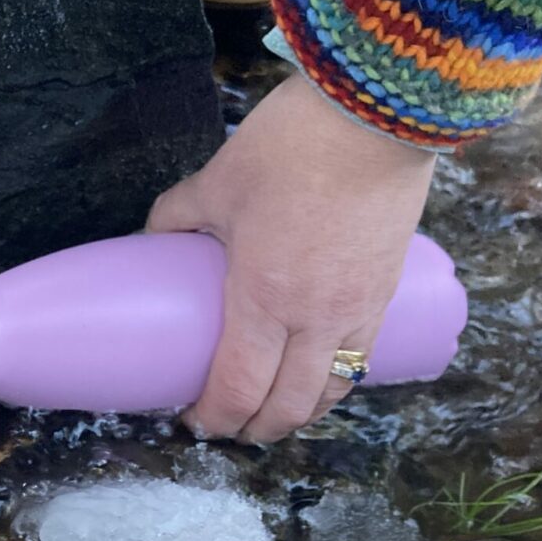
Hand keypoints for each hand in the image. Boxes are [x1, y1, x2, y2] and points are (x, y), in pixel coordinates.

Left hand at [146, 73, 436, 442]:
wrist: (376, 111)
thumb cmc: (289, 147)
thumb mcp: (216, 183)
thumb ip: (178, 216)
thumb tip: (152, 237)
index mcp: (264, 299)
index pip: (238, 388)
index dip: (213, 417)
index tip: (192, 420)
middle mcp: (315, 318)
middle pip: (287, 406)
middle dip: (254, 429)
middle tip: (227, 426)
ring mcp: (359, 308)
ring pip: (332, 391)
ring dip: (298, 414)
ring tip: (272, 414)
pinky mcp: (388, 290)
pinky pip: (362, 358)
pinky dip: (337, 383)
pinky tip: (319, 378)